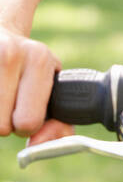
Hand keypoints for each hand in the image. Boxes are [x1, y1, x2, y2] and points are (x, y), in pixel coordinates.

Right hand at [0, 25, 74, 146]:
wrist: (2, 36)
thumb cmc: (31, 70)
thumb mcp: (51, 88)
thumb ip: (58, 125)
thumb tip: (37, 145)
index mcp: (39, 59)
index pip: (28, 122)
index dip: (26, 126)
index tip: (25, 111)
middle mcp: (10, 54)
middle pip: (1, 127)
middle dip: (6, 124)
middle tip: (9, 103)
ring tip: (0, 96)